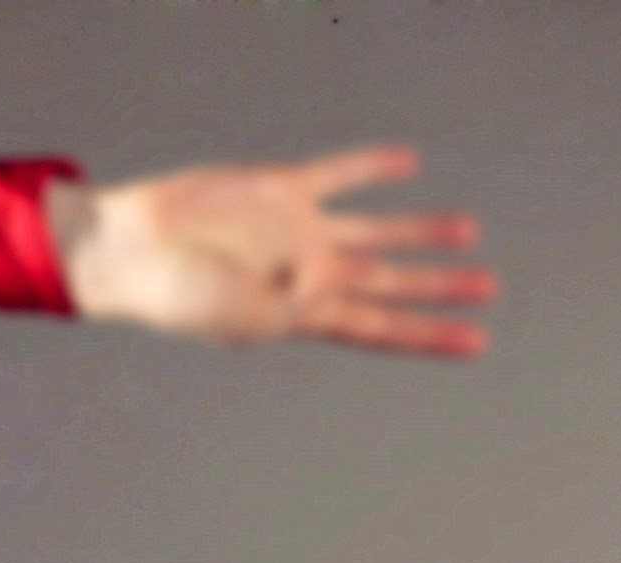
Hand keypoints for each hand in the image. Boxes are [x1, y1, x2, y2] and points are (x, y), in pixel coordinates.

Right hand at [52, 145, 494, 354]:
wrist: (130, 251)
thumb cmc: (177, 295)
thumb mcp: (237, 311)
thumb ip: (283, 297)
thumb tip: (311, 277)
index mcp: (306, 315)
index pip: (383, 329)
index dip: (432, 336)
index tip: (478, 342)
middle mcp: (312, 274)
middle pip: (391, 282)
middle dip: (440, 286)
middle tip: (490, 287)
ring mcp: (298, 231)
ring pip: (374, 231)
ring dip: (420, 231)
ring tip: (468, 230)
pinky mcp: (278, 191)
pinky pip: (336, 175)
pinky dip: (372, 166)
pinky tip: (409, 161)